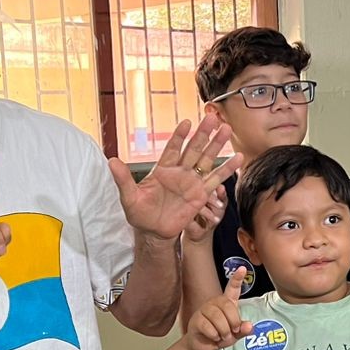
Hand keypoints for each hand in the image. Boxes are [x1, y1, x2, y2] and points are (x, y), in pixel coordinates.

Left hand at [109, 119, 242, 241]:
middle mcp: (179, 172)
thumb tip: (110, 160)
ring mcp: (191, 182)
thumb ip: (122, 179)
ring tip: (227, 130)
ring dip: (217, 145)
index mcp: (162, 169)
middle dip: (202, 133)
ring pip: (206, 160)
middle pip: (193, 149)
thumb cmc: (139, 214)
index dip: (179, 136)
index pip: (172, 148)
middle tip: (213, 117)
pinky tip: (238, 159)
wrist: (153, 232)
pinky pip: (215, 180)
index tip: (186, 122)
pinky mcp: (201, 195)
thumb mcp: (128, 197)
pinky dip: (227, 169)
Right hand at [185, 267, 252, 349]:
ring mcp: (204, 310)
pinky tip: (213, 337)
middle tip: (233, 331)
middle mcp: (215, 303)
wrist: (203, 346)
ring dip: (224, 331)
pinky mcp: (196, 320)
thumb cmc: (220, 336)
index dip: (237, 278)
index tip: (242, 269)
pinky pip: (208, 326)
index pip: (232, 288)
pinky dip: (214, 335)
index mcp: (226, 303)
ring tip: (222, 336)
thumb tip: (249, 326)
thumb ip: (243, 330)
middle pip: (227, 306)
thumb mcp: (235, 335)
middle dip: (233, 321)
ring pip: (217, 317)